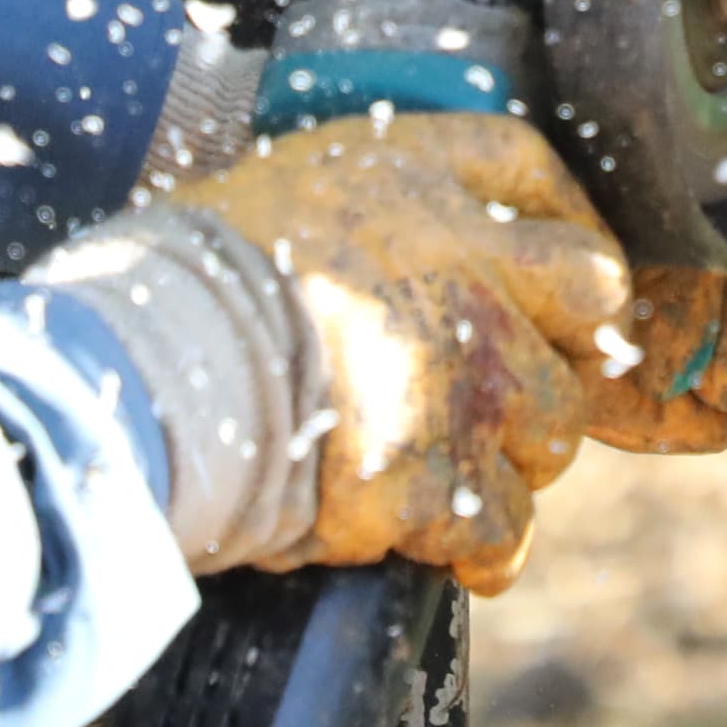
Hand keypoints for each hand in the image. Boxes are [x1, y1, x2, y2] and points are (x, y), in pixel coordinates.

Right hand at [165, 113, 629, 594]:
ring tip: (452, 473)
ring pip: (552, 430)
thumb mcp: (284, 189)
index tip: (553, 278)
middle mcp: (467, 266)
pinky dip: (481, 548)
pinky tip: (442, 549)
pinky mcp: (434, 479)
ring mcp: (462, 377)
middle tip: (503, 392)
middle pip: (585, 312)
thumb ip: (372, 210)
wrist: (142, 372)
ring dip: (514, 456)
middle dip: (552, 357)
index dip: (558, 229)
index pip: (537, 177)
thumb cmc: (184, 277)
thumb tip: (397, 250)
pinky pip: (499, 528)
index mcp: (419, 177)